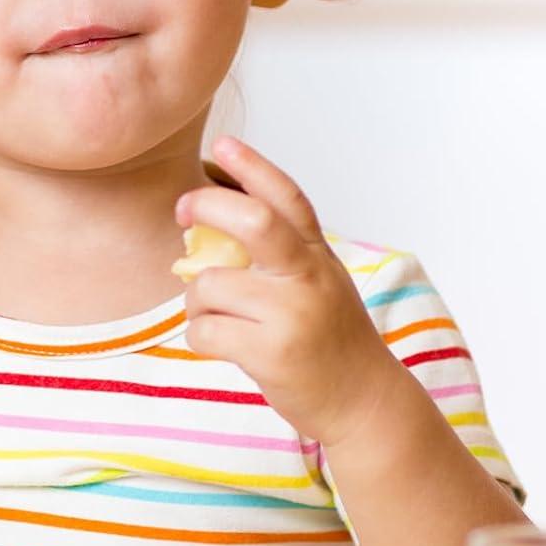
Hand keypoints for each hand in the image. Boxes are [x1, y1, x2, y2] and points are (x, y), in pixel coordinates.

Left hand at [174, 136, 401, 448]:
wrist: (363, 401)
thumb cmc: (329, 339)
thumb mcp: (318, 284)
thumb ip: (278, 257)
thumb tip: (205, 234)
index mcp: (318, 255)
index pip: (286, 198)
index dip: (252, 166)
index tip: (222, 143)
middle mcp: (308, 277)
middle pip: (253, 221)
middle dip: (206, 206)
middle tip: (183, 211)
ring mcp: (292, 315)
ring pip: (209, 286)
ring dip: (197, 303)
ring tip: (217, 318)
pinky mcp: (271, 353)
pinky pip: (204, 331)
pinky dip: (200, 337)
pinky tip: (221, 345)